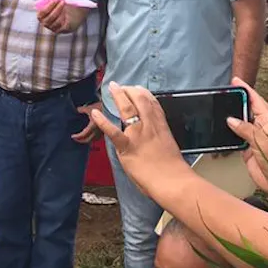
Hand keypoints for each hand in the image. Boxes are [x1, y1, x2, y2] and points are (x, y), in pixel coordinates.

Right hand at [37, 0, 73, 33]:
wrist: (66, 18)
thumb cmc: (56, 8)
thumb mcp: (53, 4)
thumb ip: (52, 0)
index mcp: (40, 16)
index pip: (43, 12)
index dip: (50, 5)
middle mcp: (44, 23)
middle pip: (51, 16)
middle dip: (57, 8)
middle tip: (63, 1)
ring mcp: (51, 28)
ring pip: (58, 21)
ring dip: (62, 12)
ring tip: (66, 7)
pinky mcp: (58, 31)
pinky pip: (63, 26)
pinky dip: (66, 19)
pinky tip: (67, 14)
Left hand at [72, 104, 101, 143]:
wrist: (113, 108)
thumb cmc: (102, 107)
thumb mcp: (90, 108)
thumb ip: (82, 109)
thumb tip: (77, 109)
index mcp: (92, 127)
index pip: (83, 135)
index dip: (77, 137)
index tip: (73, 136)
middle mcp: (98, 131)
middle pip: (88, 140)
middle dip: (81, 140)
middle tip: (76, 139)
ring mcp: (102, 132)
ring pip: (94, 140)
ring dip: (88, 140)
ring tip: (84, 138)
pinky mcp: (105, 130)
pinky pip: (98, 137)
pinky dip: (93, 137)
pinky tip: (92, 135)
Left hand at [89, 84, 189, 201]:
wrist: (173, 181)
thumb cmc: (173, 170)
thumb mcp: (169, 147)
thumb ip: (160, 139)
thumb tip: (152, 140)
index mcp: (161, 128)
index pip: (154, 105)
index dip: (145, 94)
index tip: (140, 89)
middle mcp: (150, 127)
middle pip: (141, 101)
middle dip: (131, 91)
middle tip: (123, 86)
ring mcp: (138, 135)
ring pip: (128, 110)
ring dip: (120, 96)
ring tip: (113, 88)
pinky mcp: (128, 147)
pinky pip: (113, 132)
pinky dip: (102, 122)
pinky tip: (95, 114)